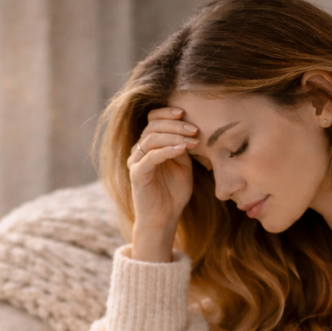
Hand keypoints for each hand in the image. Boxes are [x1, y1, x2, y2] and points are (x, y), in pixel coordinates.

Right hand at [127, 107, 198, 261]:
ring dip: (174, 136)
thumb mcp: (184, 165)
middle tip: (195, 129)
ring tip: (192, 140)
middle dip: (175, 124)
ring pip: (151, 138)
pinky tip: (181, 149)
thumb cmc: (174, 192)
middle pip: (153, 126)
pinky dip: (166, 150)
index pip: (153, 119)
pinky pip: (150, 157)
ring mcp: (136, 162)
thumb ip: (183, 146)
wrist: (164, 218)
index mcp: (149, 146)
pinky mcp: (136, 174)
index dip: (167, 112)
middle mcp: (139, 151)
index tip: (186, 113)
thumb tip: (191, 128)